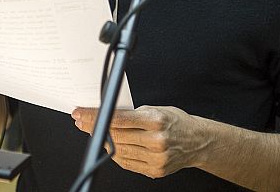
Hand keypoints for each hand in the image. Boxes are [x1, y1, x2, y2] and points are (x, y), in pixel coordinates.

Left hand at [71, 105, 206, 178]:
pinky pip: (127, 163)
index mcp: (156, 120)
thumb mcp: (156, 109)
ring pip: (119, 151)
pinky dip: (115, 154)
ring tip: (95, 133)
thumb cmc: (175, 122)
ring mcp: (156, 158)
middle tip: (82, 122)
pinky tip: (110, 146)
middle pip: (115, 135)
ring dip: (103, 142)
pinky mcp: (155, 170)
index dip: (96, 116)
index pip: (118, 118)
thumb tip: (106, 115)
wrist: (197, 141)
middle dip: (94, 128)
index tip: (82, 114)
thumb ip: (133, 114)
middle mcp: (156, 140)